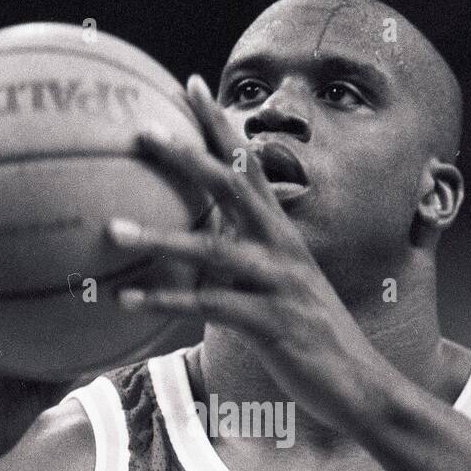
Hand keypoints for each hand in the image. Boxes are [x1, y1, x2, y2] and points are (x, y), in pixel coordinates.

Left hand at [108, 76, 387, 435]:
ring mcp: (279, 284)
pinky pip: (211, 306)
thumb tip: (200, 253)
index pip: (249, 166)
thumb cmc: (312, 341)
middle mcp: (282, 248)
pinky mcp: (272, 323)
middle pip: (231, 187)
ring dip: (157, 237)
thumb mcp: (282, 292)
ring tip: (109, 230)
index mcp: (283, 235)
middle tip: (139, 132)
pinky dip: (167, 303)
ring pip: (212, 249)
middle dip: (186, 156)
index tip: (190, 84)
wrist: (361, 386)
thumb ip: (244, 266)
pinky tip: (126, 302)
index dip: (221, 125)